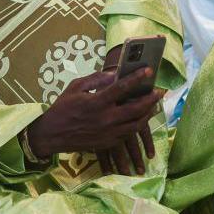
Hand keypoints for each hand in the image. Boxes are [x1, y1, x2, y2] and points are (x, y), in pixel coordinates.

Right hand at [25, 69, 162, 173]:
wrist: (52, 134)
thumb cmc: (63, 107)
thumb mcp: (76, 87)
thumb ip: (96, 79)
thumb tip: (115, 74)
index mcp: (97, 102)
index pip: (122, 88)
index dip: (138, 78)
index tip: (149, 70)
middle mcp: (105, 118)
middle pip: (136, 109)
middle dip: (151, 99)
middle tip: (161, 91)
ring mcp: (108, 133)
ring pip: (136, 124)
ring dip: (148, 114)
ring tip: (155, 105)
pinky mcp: (108, 143)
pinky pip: (128, 134)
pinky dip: (137, 125)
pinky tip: (141, 119)